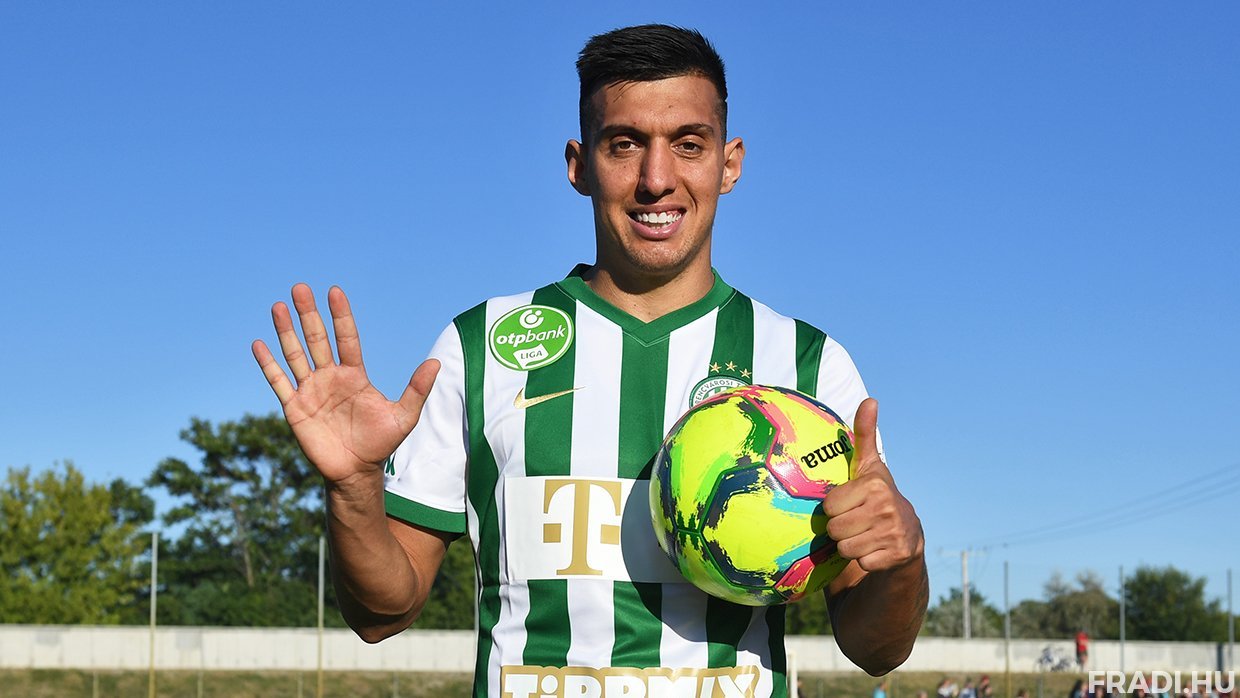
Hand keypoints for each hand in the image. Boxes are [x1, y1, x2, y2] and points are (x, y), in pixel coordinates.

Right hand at [251, 284, 438, 484]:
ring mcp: (311, 390)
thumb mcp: (403, 416)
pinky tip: (259, 343)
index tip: (334, 291)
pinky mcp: (295, 407)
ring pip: (296, 355)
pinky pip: (279, 382)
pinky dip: (268, 364)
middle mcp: (330, 377)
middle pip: (317, 339)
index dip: (341, 315)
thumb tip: (436, 363)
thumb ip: (416, 389)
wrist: (355, 471)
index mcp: (354, 374)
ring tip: (278, 306)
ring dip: (286, 331)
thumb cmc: (380, 443)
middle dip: (309, 314)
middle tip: (301, 287)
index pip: (346, 338)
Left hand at [822, 398, 923, 570]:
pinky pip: (861, 563)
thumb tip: (870, 399)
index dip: (834, 508)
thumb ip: (864, 434)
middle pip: (834, 529)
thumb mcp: (868, 466)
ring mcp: (893, 533)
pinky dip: (864, 560)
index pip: (828, 506)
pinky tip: (875, 549)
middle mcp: (886, 508)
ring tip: (863, 534)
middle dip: (840, 528)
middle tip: (854, 521)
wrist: (907, 533)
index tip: (848, 503)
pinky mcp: (897, 556)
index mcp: (874, 485)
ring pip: (845, 548)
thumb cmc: (876, 495)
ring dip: (849, 545)